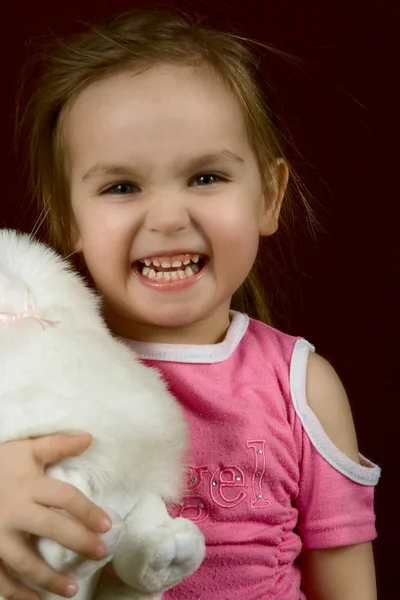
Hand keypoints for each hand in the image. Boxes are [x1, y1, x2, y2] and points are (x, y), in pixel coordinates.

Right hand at [0, 434, 110, 599]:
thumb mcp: (26, 450)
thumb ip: (57, 445)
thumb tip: (90, 438)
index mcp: (28, 485)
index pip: (65, 497)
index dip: (88, 511)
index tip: (107, 525)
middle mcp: (14, 511)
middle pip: (51, 528)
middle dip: (79, 542)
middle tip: (100, 553)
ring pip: (25, 561)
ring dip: (49, 578)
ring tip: (72, 589)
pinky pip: (0, 577)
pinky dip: (17, 593)